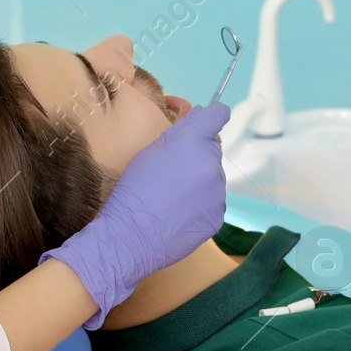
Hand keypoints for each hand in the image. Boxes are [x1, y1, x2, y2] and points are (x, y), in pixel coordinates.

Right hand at [40, 103, 228, 328]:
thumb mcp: (149, 151)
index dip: (212, 117)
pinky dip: (200, 204)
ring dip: (199, 181)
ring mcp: (218, 192)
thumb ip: (178, 131)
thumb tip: (200, 114)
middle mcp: (211, 164)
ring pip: (213, 177)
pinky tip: (178, 213)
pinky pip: (213, 202)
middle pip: (212, 149)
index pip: (218, 114)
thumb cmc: (133, 190)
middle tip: (172, 173)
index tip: (206, 123)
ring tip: (172, 197)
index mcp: (193, 142)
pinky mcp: (218, 216)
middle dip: (197, 155)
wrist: (131, 236)